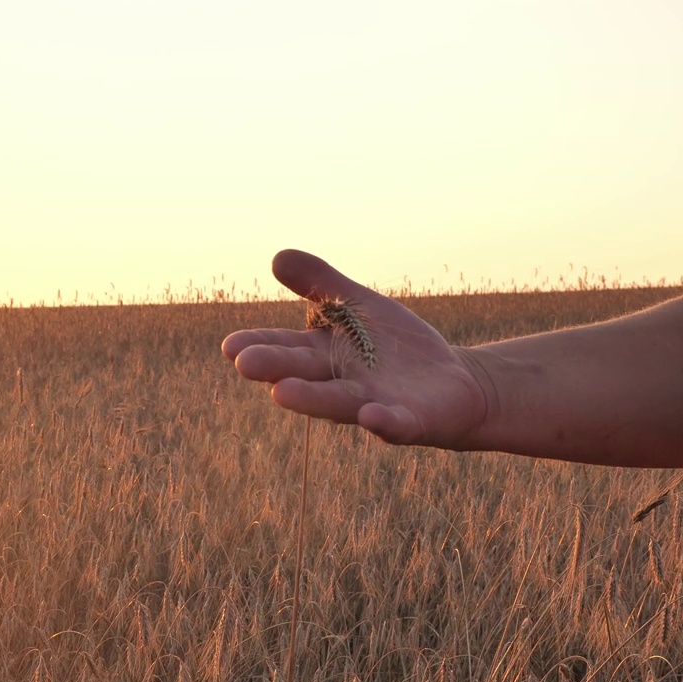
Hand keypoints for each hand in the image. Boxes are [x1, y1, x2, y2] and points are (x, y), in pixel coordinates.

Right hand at [221, 249, 491, 447]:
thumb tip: (277, 256)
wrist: (451, 385)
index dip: (260, 346)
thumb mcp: (358, 305)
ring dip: (312, 400)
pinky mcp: (409, 421)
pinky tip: (371, 416)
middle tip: (244, 364)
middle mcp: (341, 382)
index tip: (230, 346)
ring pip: (339, 403)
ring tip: (281, 394)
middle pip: (304, 375)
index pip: (286, 347)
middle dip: (276, 369)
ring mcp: (373, 403)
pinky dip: (382, 423)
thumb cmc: (394, 348)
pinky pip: (394, 424)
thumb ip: (321, 284)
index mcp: (325, 354)